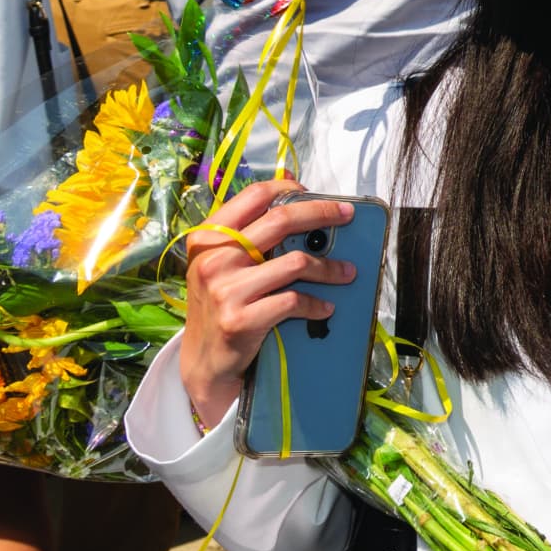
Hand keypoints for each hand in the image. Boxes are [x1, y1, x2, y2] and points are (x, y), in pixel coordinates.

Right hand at [178, 180, 357, 433]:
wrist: (203, 361)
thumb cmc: (221, 304)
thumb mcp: (222, 264)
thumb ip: (248, 236)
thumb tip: (297, 198)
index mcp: (208, 237)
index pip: (253, 196)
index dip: (288, 189)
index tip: (312, 193)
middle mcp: (214, 258)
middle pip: (281, 221)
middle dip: (322, 213)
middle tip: (348, 216)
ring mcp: (225, 289)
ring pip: (296, 263)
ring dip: (330, 268)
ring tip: (347, 273)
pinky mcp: (240, 319)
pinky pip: (294, 301)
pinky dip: (316, 304)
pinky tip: (325, 307)